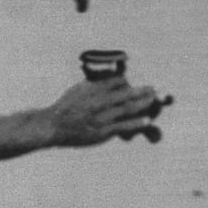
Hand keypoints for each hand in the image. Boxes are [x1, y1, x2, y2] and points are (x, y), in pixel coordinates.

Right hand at [48, 78, 172, 146]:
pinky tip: (148, 120)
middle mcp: (98, 101)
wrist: (53, 125)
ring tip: (153, 100)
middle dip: (141, 91)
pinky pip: (123, 126)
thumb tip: (108, 77)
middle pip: (125, 94)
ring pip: (127, 109)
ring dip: (143, 103)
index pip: (115, 81)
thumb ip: (93, 84)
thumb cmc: (65, 107)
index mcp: (91, 88)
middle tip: (154, 89)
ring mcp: (101, 116)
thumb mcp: (77, 90)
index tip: (134, 83)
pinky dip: (136, 122)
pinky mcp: (103, 131)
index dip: (126, 81)